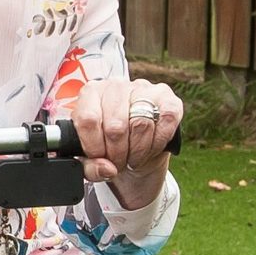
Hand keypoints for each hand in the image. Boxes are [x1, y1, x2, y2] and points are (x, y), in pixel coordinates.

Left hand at [67, 77, 179, 209]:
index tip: (99, 158)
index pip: (88, 119)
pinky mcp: (168, 98)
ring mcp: (143, 89)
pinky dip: (158, 143)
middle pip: (115, 126)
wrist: (135, 146)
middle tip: (118, 162)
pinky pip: (166, 121)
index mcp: (91, 93)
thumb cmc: (109, 146)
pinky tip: (150, 148)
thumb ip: (90, 167)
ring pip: (141, 125)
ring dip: (137, 151)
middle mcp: (116, 85)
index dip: (94, 147)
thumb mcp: (91, 158)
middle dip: (117, 154)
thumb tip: (107, 168)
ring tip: (132, 157)